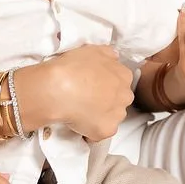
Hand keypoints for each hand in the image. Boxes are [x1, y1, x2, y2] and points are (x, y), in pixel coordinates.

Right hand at [22, 45, 136, 142]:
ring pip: (111, 117)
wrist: (59, 89)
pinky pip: (100, 133)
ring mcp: (118, 115)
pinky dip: (90, 131)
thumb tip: (114, 59)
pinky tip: (77, 124)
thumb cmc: (73, 67)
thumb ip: (108, 55)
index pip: (119, 82)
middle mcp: (126, 96)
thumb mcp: (93, 50)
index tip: (91, 87)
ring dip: (100, 116)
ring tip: (79, 112)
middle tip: (85, 100)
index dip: (104, 86)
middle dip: (106, 101)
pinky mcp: (107, 131)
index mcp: (124, 75)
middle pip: (119, 101)